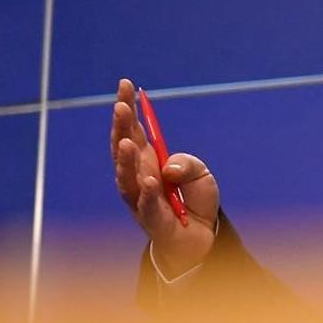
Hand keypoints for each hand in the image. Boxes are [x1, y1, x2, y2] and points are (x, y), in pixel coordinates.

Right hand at [111, 78, 218, 276]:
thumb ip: (188, 164)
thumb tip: (167, 169)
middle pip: (123, 150)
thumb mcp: (201, 173)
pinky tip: (150, 179)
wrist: (201, 237)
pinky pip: (147, 206)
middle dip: (121, 127)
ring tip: (126, 141)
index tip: (126, 84)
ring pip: (128, 178)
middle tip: (121, 107)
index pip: (133, 130)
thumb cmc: (195, 201)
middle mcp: (139, 177)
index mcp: (148, 161)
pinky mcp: (153, 221)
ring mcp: (141, 199)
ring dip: (126, 160)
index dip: (128, 108)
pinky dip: (148, 193)